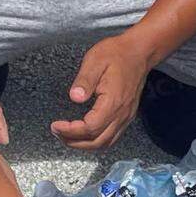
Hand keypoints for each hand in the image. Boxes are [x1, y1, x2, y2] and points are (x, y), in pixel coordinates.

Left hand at [50, 34, 149, 150]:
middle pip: (97, 141)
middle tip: (57, 132)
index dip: (71, 131)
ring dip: (84, 144)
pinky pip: (112, 136)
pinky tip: (84, 134)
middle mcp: (121, 114)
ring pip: (105, 142)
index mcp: (113, 102)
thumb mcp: (95, 61)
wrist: (139, 52)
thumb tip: (75, 97)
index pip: (90, 128)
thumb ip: (84, 80)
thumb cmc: (117, 54)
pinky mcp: (127, 115)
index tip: (56, 125)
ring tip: (67, 136)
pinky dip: (96, 140)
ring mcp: (126, 116)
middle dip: (74, 142)